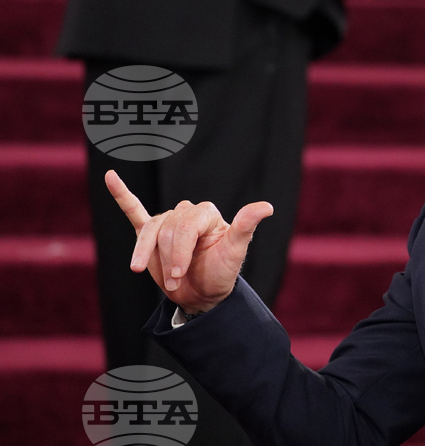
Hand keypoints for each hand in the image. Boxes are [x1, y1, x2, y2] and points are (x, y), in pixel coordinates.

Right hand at [105, 170, 272, 313]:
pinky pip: (133, 211)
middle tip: (175, 280)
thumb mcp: (235, 252)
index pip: (185, 226)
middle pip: (167, 231)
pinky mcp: (150, 232)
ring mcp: (168, 221)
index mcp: (207, 213)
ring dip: (147, 255)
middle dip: (169, 259)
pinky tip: (110, 177)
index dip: (179, 253)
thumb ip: (245, 227)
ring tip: (150, 275)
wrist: (202, 294)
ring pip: (150, 231)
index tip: (179, 276)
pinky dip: (121, 194)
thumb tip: (267, 207)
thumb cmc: (221, 272)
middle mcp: (187, 212)